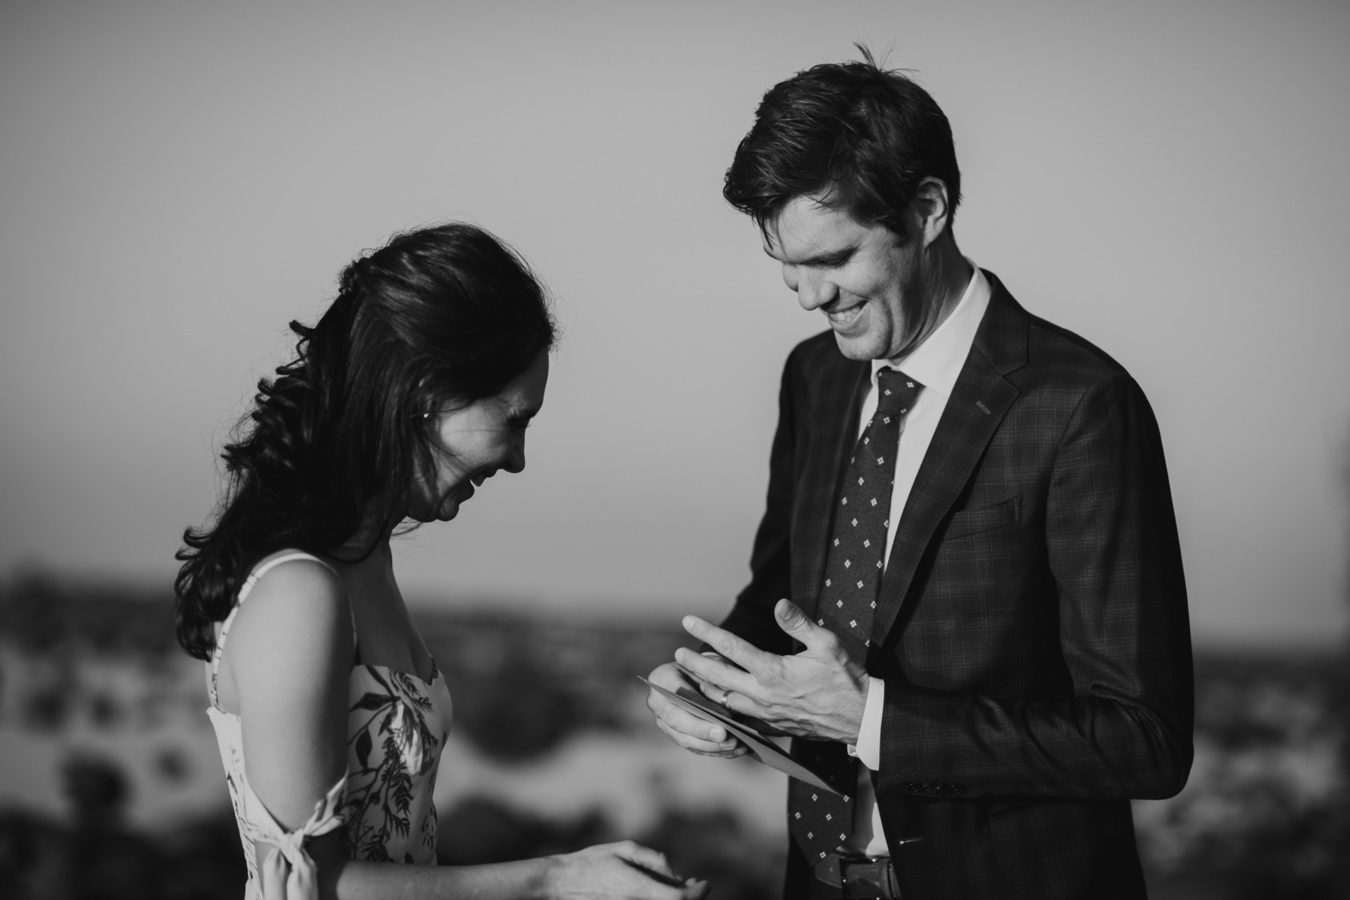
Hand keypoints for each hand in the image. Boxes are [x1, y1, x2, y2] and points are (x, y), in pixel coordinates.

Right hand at [545, 840, 708, 898]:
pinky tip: (661, 891)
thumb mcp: (626, 850)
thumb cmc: (593, 862)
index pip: (680, 898)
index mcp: (639, 888)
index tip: (705, 883)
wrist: (562, 883)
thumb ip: (654, 861)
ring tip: (679, 885)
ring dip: (675, 897)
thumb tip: (677, 876)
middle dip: (690, 896)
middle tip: (697, 884)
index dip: (698, 893)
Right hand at [645, 661, 747, 757]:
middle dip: (704, 733)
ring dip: (712, 746)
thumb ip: (713, 682)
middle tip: (728, 737)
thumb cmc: (704, 665)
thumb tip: (727, 711)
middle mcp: (657, 702)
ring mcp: (663, 721)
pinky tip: (735, 750)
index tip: (723, 723)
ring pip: (685, 739)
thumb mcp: (708, 665)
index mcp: (661, 679)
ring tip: (736, 745)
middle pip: (678, 723)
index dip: (698, 710)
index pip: (678, 698)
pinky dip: (715, 750)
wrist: (693, 672)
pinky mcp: (674, 734)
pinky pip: (693, 747)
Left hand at [674, 599, 867, 743]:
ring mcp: (764, 714)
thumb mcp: (827, 644)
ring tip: (694, 673)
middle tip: (677, 653)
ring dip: (706, 687)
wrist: (859, 718)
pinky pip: (738, 718)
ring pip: (724, 701)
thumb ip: (799, 623)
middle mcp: (763, 695)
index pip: (731, 647)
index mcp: (773, 672)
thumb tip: (779, 604)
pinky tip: (718, 700)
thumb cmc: (845, 678)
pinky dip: (723, 707)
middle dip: (694, 663)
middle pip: (717, 677)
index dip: (707, 632)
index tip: (688, 620)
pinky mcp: (771, 727)